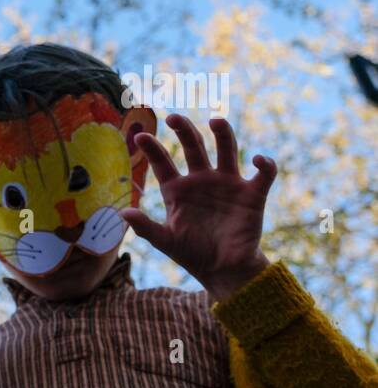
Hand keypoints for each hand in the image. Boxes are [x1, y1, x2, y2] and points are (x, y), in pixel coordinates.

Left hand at [121, 115, 274, 300]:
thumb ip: (145, 226)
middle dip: (184, 130)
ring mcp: (227, 184)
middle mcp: (202, 180)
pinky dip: (265, 164)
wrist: (223, 269)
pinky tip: (259, 159)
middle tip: (174, 117)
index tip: (140, 136)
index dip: (152, 149)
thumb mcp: (165, 240)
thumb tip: (123, 212)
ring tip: (216, 121)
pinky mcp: (252, 194)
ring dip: (223, 133)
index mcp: (178, 190)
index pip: (162, 163)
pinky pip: (264, 174)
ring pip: (226, 149)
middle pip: (193, 147)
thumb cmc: (192, 253)